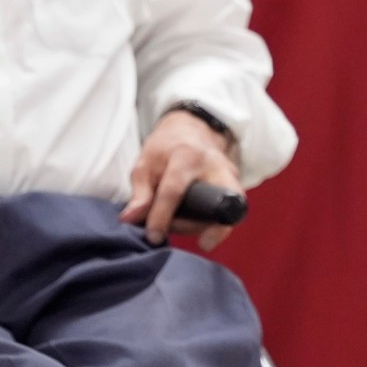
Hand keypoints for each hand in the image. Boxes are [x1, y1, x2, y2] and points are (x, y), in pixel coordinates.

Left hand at [121, 109, 244, 251]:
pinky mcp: (236, 185)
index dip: (161, 217)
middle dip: (210, 228)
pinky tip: (192, 222)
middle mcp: (215, 165)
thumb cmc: (166, 148)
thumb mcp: (145, 163)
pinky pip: (229, 211)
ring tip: (179, 223)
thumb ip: (140, 193)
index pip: (174, 191)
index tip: (153, 236)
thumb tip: (131, 220)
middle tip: (182, 234)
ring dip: (205, 226)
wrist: (192, 130)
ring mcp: (231, 175)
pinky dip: (211, 222)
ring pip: (231, 210)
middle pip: (224, 202)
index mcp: (187, 156)